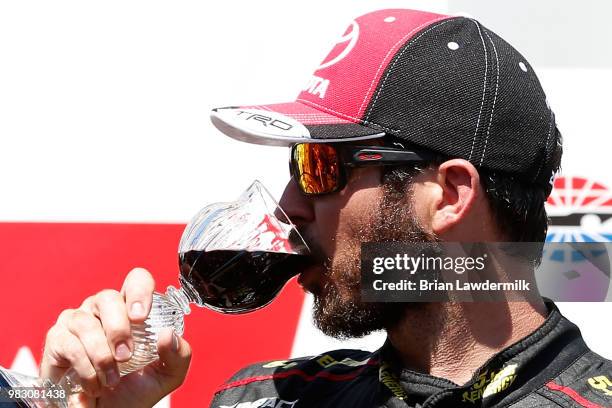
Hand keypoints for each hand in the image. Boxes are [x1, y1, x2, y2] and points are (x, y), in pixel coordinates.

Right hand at [40, 268, 191, 407]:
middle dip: (118, 329)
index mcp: (132, 309)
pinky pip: (69, 345)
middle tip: (126, 357)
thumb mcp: (167, 374)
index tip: (141, 317)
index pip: (136, 280)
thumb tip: (167, 334)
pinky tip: (94, 386)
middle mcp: (103, 308)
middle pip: (108, 297)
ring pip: (86, 323)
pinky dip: (85, 369)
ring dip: (101, 355)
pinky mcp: (57, 339)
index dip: (139, 291)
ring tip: (112, 380)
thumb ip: (178, 354)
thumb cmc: (134, 388)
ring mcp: (77, 320)